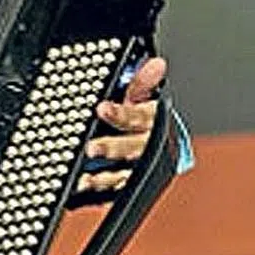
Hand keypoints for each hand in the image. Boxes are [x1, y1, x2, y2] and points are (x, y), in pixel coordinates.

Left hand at [78, 57, 166, 191]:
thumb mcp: (145, 97)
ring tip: (85, 178)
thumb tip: (156, 64)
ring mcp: (141, 167)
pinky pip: (117, 189)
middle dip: (112, 148)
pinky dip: (101, 190)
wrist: (170, 146)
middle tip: (92, 148)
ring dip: (105, 177)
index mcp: (153, 121)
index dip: (121, 113)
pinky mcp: (133, 182)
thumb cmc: (150, 118)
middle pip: (132, 148)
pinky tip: (84, 187)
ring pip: (125, 173)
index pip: (138, 116)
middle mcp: (149, 146)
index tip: (103, 108)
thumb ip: (143, 83)